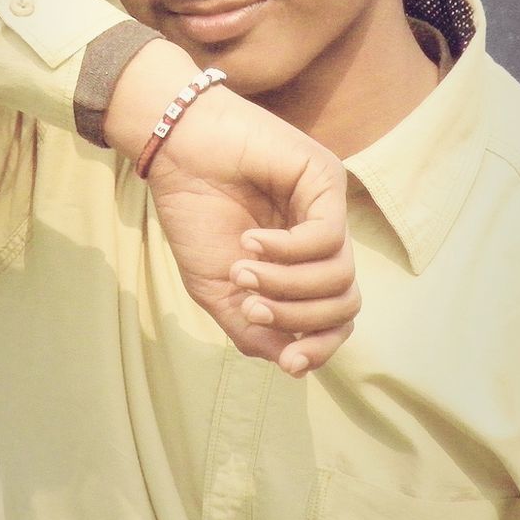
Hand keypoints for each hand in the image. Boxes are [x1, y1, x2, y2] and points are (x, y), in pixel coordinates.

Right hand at [106, 40, 358, 376]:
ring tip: (243, 269)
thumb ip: (252, 329)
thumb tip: (294, 366)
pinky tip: (250, 241)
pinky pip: (326, 237)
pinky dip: (287, 251)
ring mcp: (327, 208)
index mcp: (301, 265)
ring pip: (339, 276)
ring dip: (285, 285)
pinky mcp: (325, 178)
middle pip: (344, 304)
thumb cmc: (193, 212)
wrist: (174, 153)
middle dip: (298, 319)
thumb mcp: (217, 288)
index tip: (289, 363)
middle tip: (249, 306)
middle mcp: (322, 238)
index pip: (336, 318)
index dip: (320, 347)